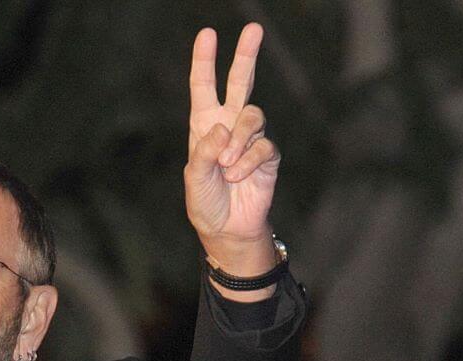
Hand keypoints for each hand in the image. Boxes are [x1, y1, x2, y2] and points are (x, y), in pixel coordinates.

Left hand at [184, 23, 279, 277]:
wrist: (227, 229)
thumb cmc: (205, 203)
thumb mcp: (195, 179)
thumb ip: (204, 152)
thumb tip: (222, 128)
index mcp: (204, 127)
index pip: (204, 88)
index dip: (205, 62)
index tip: (207, 35)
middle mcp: (229, 126)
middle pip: (240, 82)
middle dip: (246, 56)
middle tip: (253, 29)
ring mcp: (250, 139)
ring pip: (253, 116)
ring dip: (239, 141)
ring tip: (227, 167)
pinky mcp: (268, 155)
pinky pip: (263, 147)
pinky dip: (248, 163)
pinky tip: (238, 177)